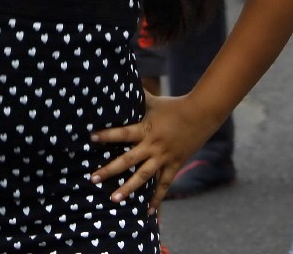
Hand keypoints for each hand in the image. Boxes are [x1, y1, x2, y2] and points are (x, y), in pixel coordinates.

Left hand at [88, 94, 221, 212]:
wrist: (201, 114)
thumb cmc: (174, 106)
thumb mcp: (153, 100)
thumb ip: (137, 95)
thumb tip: (123, 79)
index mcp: (146, 129)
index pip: (122, 133)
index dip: (106, 135)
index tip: (90, 138)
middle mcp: (153, 146)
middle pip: (128, 160)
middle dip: (109, 170)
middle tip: (93, 178)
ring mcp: (164, 158)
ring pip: (143, 176)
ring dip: (128, 189)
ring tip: (114, 199)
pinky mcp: (174, 166)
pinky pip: (163, 185)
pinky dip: (156, 199)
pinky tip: (148, 213)